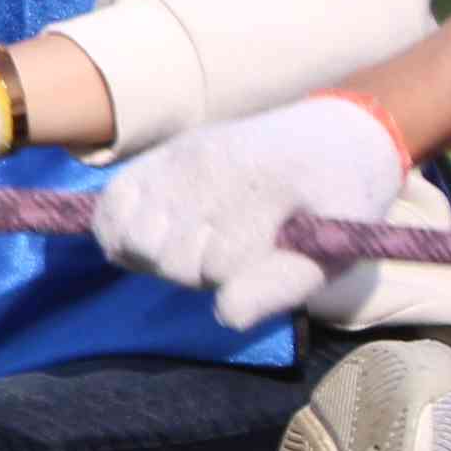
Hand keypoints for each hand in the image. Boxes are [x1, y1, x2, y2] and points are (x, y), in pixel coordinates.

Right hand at [90, 92, 407, 331]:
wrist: (337, 135)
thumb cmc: (342, 199)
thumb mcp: (337, 248)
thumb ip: (284, 285)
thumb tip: (225, 315)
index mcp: (261, 180)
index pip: (220, 266)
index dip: (247, 281)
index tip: (277, 257)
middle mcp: (208, 161)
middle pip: (172, 260)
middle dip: (204, 273)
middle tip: (242, 253)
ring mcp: (175, 156)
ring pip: (134, 242)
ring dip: (163, 258)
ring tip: (201, 245)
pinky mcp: (154, 159)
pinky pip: (109, 212)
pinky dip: (122, 236)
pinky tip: (158, 239)